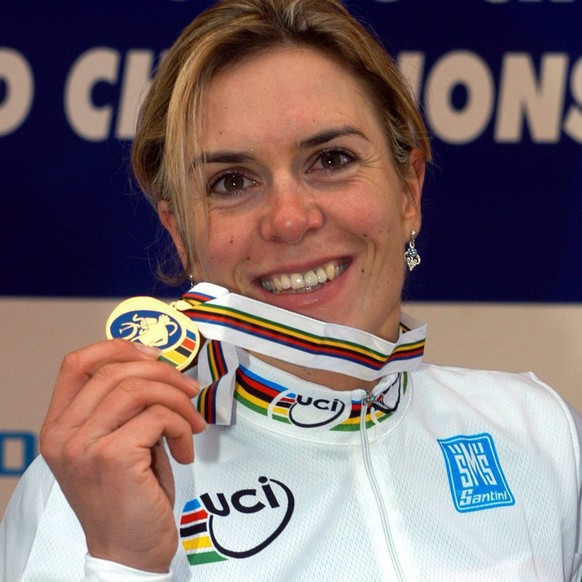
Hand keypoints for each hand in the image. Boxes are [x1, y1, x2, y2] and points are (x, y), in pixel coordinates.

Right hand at [40, 339, 205, 572]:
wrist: (129, 553)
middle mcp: (63, 434)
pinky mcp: (112, 458)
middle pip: (117, 371)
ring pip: (140, 389)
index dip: (118, 347)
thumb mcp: (117, 442)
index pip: (76, 363)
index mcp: (59, 426)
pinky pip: (159, 417)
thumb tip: (159, 368)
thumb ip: (125, 407)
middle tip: (190, 391)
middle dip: (165, 374)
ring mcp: (84, 446)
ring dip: (179, 401)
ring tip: (192, 425)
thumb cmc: (130, 497)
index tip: (154, 354)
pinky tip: (184, 451)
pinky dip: (182, 426)